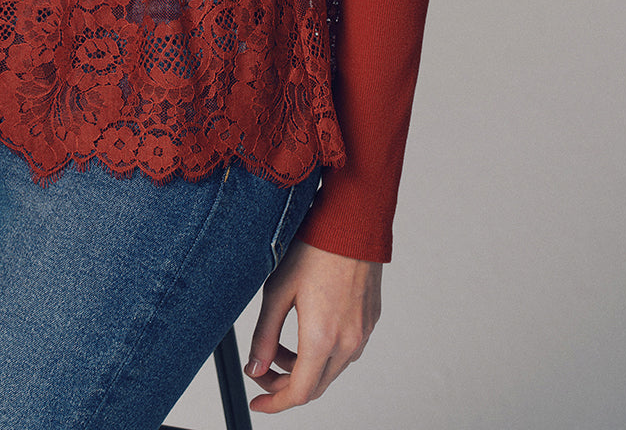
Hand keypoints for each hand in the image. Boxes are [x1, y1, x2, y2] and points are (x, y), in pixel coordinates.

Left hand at [243, 238, 381, 411]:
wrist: (352, 222)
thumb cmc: (315, 248)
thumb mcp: (277, 290)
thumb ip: (264, 335)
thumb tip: (255, 368)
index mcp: (323, 339)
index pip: (298, 393)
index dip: (274, 404)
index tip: (257, 402)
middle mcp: (348, 343)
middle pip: (314, 386)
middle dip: (284, 384)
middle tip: (261, 370)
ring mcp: (363, 333)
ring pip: (330, 370)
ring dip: (303, 367)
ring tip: (279, 345)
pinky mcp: (370, 320)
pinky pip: (345, 351)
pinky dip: (322, 352)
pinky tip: (305, 329)